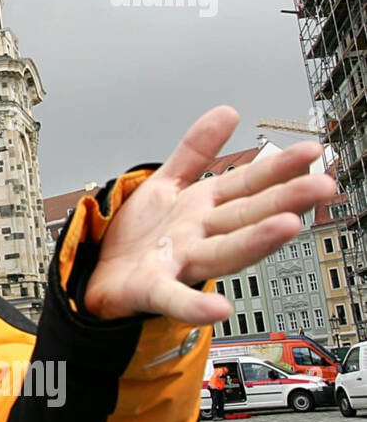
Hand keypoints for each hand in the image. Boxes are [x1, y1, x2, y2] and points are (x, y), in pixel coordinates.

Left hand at [83, 106, 337, 324]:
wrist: (100, 273)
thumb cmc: (138, 236)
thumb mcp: (167, 184)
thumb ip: (195, 150)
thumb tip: (227, 113)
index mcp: (203, 207)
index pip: (247, 184)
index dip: (278, 167)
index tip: (312, 151)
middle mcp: (199, 235)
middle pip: (246, 215)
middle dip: (284, 200)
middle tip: (321, 186)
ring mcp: (179, 263)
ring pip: (223, 251)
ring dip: (254, 241)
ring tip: (286, 227)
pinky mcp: (153, 289)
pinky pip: (175, 297)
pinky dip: (195, 305)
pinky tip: (218, 308)